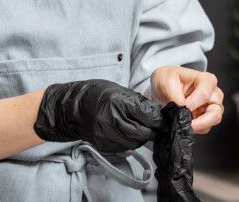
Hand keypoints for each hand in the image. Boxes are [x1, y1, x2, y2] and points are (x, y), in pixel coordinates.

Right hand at [34, 79, 159, 152]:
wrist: (72, 108)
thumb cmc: (97, 94)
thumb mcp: (120, 91)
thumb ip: (139, 103)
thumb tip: (159, 113)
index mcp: (119, 103)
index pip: (148, 116)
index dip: (160, 120)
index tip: (166, 121)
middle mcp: (112, 120)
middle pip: (143, 132)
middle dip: (154, 131)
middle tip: (159, 128)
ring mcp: (106, 134)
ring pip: (135, 142)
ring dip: (143, 137)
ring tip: (143, 130)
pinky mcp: (103, 144)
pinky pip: (124, 147)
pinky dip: (130, 142)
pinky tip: (129, 133)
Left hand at [151, 66, 223, 133]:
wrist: (164, 88)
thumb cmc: (169, 80)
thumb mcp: (167, 81)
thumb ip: (175, 93)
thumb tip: (181, 107)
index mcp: (207, 80)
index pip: (205, 94)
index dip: (192, 103)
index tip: (181, 107)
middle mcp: (213, 94)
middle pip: (215, 112)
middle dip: (201, 121)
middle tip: (186, 123)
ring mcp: (211, 107)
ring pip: (212, 122)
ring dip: (197, 126)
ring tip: (183, 122)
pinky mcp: (206, 118)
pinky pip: (205, 128)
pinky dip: (195, 129)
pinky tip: (185, 123)